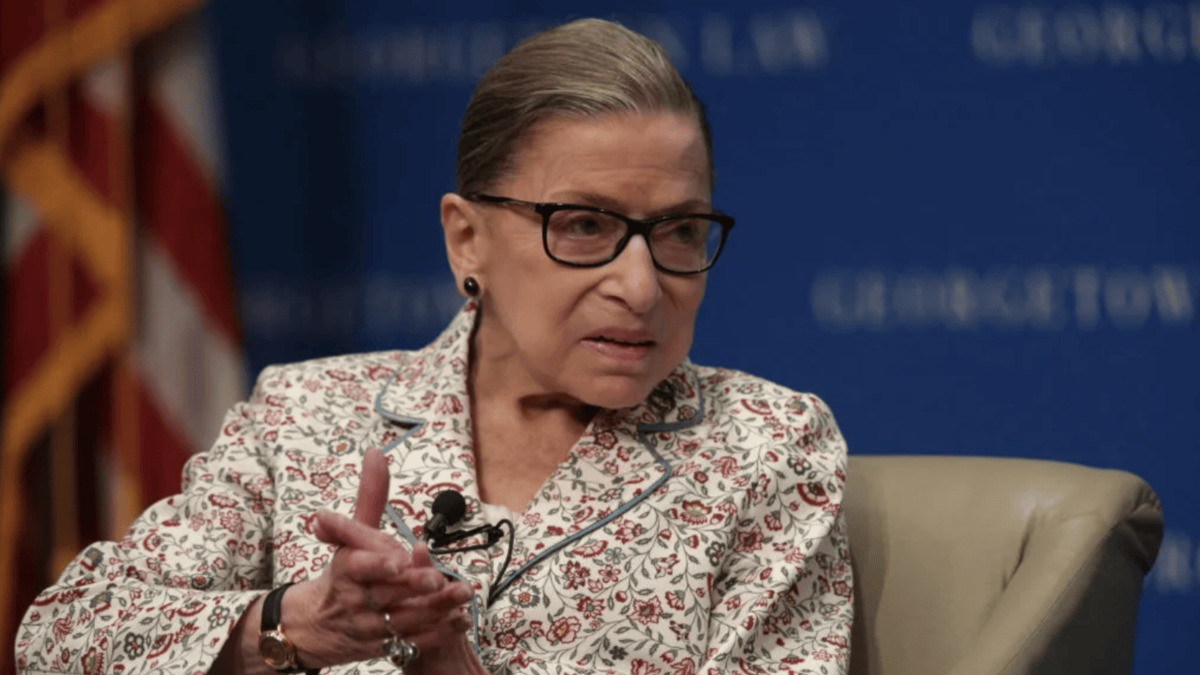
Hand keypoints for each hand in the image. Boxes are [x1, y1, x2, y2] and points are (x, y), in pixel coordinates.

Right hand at [283, 448, 475, 668]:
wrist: (313, 626)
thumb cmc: (341, 572)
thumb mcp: (351, 535)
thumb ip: (370, 497)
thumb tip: (376, 453)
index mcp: (345, 570)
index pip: (357, 568)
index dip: (377, 566)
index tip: (397, 561)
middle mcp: (355, 600)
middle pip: (388, 594)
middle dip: (415, 587)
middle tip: (441, 578)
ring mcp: (368, 626)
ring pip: (404, 620)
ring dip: (435, 610)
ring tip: (463, 594)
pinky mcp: (382, 647)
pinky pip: (411, 643)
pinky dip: (437, 633)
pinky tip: (460, 620)